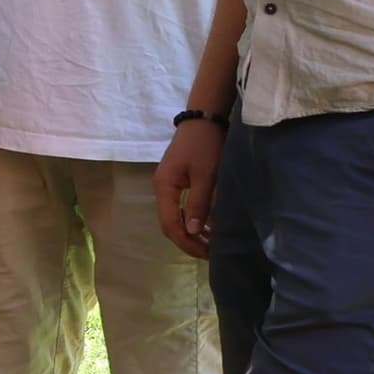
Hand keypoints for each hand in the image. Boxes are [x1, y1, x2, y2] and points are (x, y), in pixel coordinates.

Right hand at [155, 117, 223, 260]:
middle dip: (188, 241)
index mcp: (165, 187)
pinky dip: (193, 219)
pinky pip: (181, 207)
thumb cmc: (205, 145)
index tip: (206, 254)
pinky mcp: (178, 181)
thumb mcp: (206, 175)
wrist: (204, 119)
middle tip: (210, 253)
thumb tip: (193, 232)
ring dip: (191, 232)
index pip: (170, 224)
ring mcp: (169, 185)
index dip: (186, 242)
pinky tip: (208, 226)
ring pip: (175, 217)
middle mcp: (162, 189)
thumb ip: (199, 204)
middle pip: (169, 223)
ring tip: (211, 244)